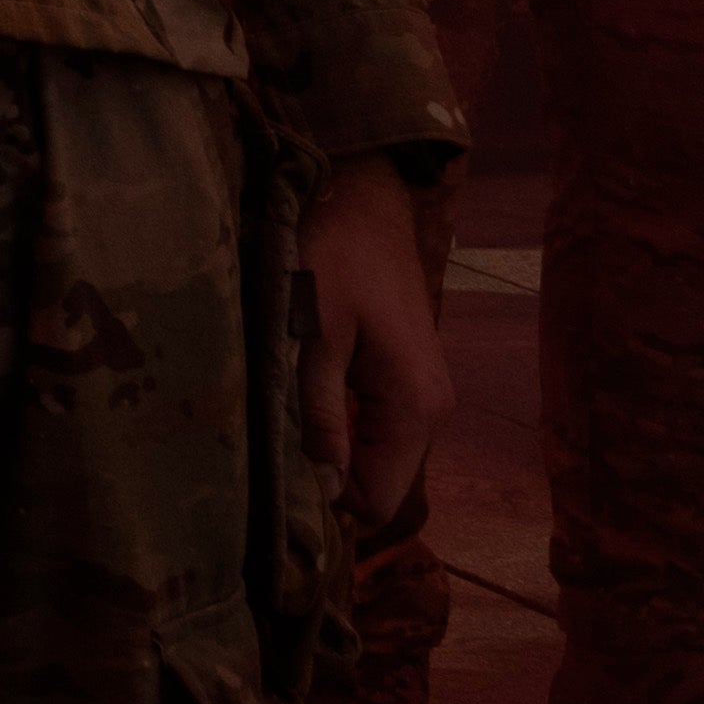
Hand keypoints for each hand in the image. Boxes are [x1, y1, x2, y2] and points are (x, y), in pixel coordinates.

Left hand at [304, 156, 447, 548]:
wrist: (365, 198)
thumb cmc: (333, 256)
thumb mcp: (314, 334)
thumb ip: (320, 413)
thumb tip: (325, 490)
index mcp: (415, 407)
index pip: (380, 500)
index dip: (331, 505)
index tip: (278, 489)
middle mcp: (433, 411)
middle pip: (379, 482)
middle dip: (328, 478)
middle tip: (270, 453)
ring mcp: (425, 394)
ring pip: (376, 456)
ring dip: (332, 449)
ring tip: (281, 425)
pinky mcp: (409, 377)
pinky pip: (377, 426)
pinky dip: (342, 425)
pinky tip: (304, 401)